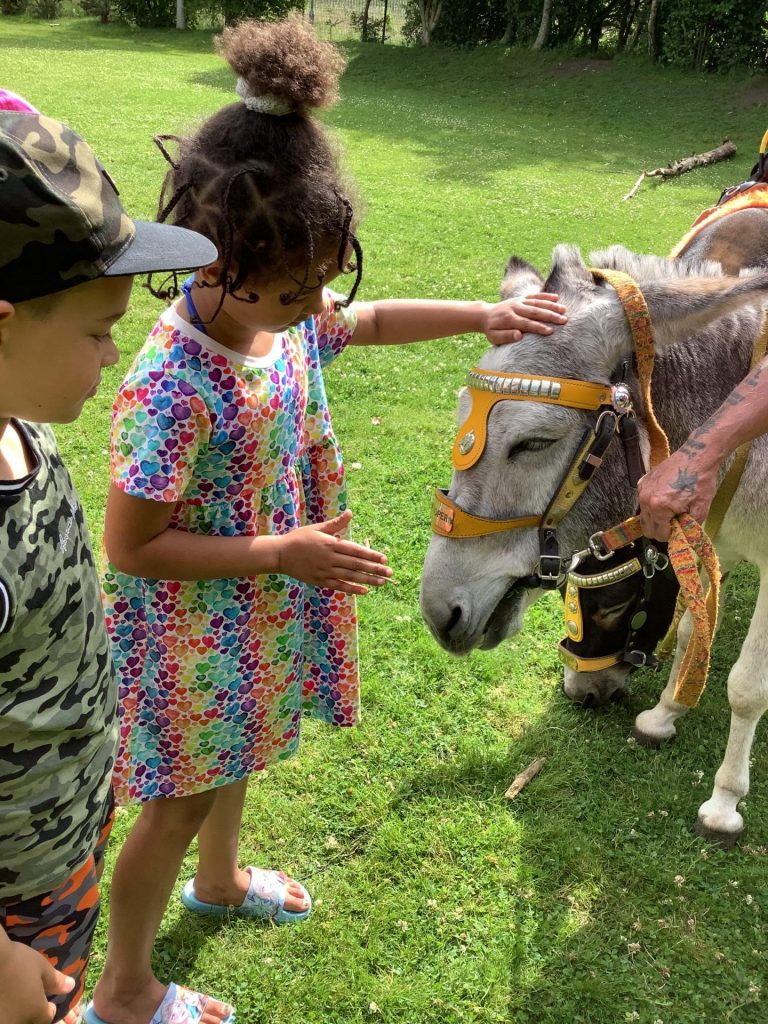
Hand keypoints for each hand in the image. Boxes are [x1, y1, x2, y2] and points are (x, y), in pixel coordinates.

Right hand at [0, 940, 74, 1023]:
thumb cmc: (18, 962)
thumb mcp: (41, 968)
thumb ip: (55, 981)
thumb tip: (70, 987)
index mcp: (35, 1011)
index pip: (46, 1018)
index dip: (49, 1010)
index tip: (49, 1003)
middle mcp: (19, 1022)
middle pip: (31, 1022)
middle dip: (34, 1015)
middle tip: (33, 1002)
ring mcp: (3, 1021)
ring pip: (16, 1022)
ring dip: (19, 1015)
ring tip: (19, 1002)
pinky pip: (4, 1018)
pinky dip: (6, 1013)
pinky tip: (6, 1002)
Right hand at [277, 510, 392, 594]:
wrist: (279, 554)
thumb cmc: (299, 538)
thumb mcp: (317, 528)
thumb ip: (336, 524)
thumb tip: (350, 513)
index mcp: (330, 544)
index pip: (355, 550)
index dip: (370, 555)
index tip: (384, 558)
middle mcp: (330, 558)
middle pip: (356, 565)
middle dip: (374, 569)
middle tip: (390, 573)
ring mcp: (325, 571)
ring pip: (350, 576)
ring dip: (367, 580)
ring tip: (382, 583)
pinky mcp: (320, 581)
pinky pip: (338, 586)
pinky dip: (352, 589)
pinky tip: (364, 592)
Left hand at [483, 292, 566, 344]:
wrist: (485, 315)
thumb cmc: (492, 330)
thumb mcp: (493, 337)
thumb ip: (505, 336)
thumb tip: (519, 335)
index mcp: (509, 319)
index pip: (526, 323)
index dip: (538, 327)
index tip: (550, 331)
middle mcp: (515, 308)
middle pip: (535, 311)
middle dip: (550, 316)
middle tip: (564, 320)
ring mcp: (519, 301)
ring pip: (537, 302)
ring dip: (551, 306)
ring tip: (564, 310)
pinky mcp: (521, 298)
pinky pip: (534, 296)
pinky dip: (545, 296)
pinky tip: (557, 297)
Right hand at [637, 449, 718, 540]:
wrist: (696, 456)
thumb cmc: (700, 481)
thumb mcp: (700, 509)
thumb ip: (688, 527)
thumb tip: (681, 535)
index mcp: (658, 508)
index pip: (659, 534)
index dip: (671, 534)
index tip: (679, 527)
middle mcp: (645, 499)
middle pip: (646, 528)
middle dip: (660, 528)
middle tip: (674, 521)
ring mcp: (642, 489)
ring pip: (644, 515)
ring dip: (656, 516)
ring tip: (671, 507)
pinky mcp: (643, 481)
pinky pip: (644, 501)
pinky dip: (653, 503)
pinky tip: (666, 496)